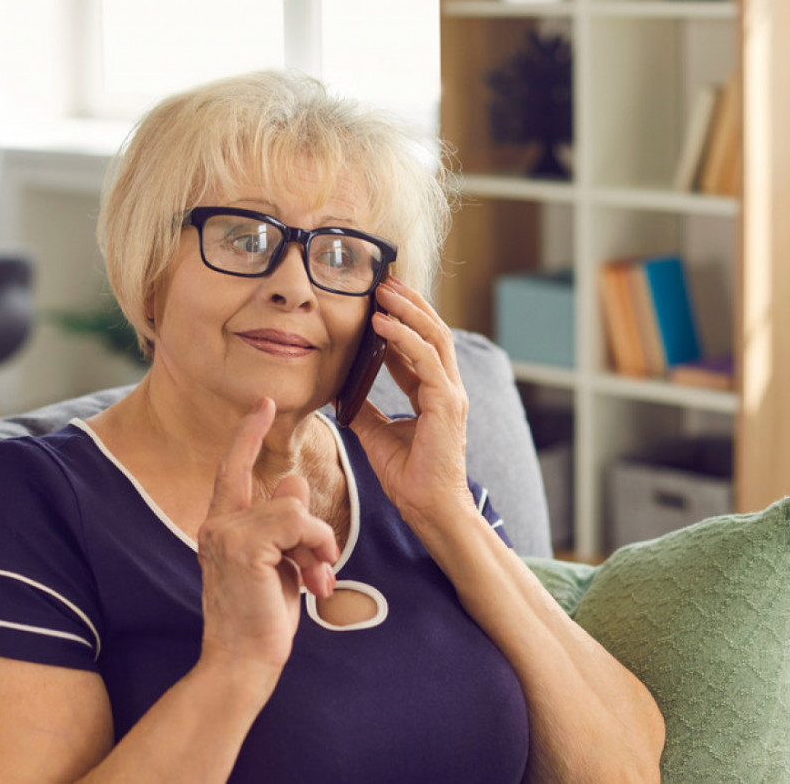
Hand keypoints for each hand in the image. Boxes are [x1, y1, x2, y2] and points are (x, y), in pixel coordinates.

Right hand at [197, 397, 339, 679]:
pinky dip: (316, 546)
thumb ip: (283, 523)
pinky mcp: (244, 545)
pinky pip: (297, 522)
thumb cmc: (259, 620)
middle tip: (320, 572)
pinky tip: (314, 579)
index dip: (248, 434)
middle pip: (284, 495)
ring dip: (318, 544)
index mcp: (221, 525)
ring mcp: (226, 532)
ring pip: (294, 508)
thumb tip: (292, 481)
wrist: (241, 662)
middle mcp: (217, 523)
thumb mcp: (277, 564)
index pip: (232, 468)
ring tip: (317, 580)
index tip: (264, 404)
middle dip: (312, 532)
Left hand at [347, 277, 472, 525]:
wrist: (428, 509)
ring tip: (382, 290)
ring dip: (407, 309)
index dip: (401, 319)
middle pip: (432, 331)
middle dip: (408, 302)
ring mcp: (450, 394)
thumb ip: (363, 408)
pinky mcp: (447, 404)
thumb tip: (339, 389)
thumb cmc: (409, 477)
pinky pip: (426, 360)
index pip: (420, 344)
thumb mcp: (376, 434)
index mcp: (434, 392)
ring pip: (434, 337)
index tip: (378, 299)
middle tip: (383, 280)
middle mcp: (446, 388)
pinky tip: (382, 323)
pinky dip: (404, 337)